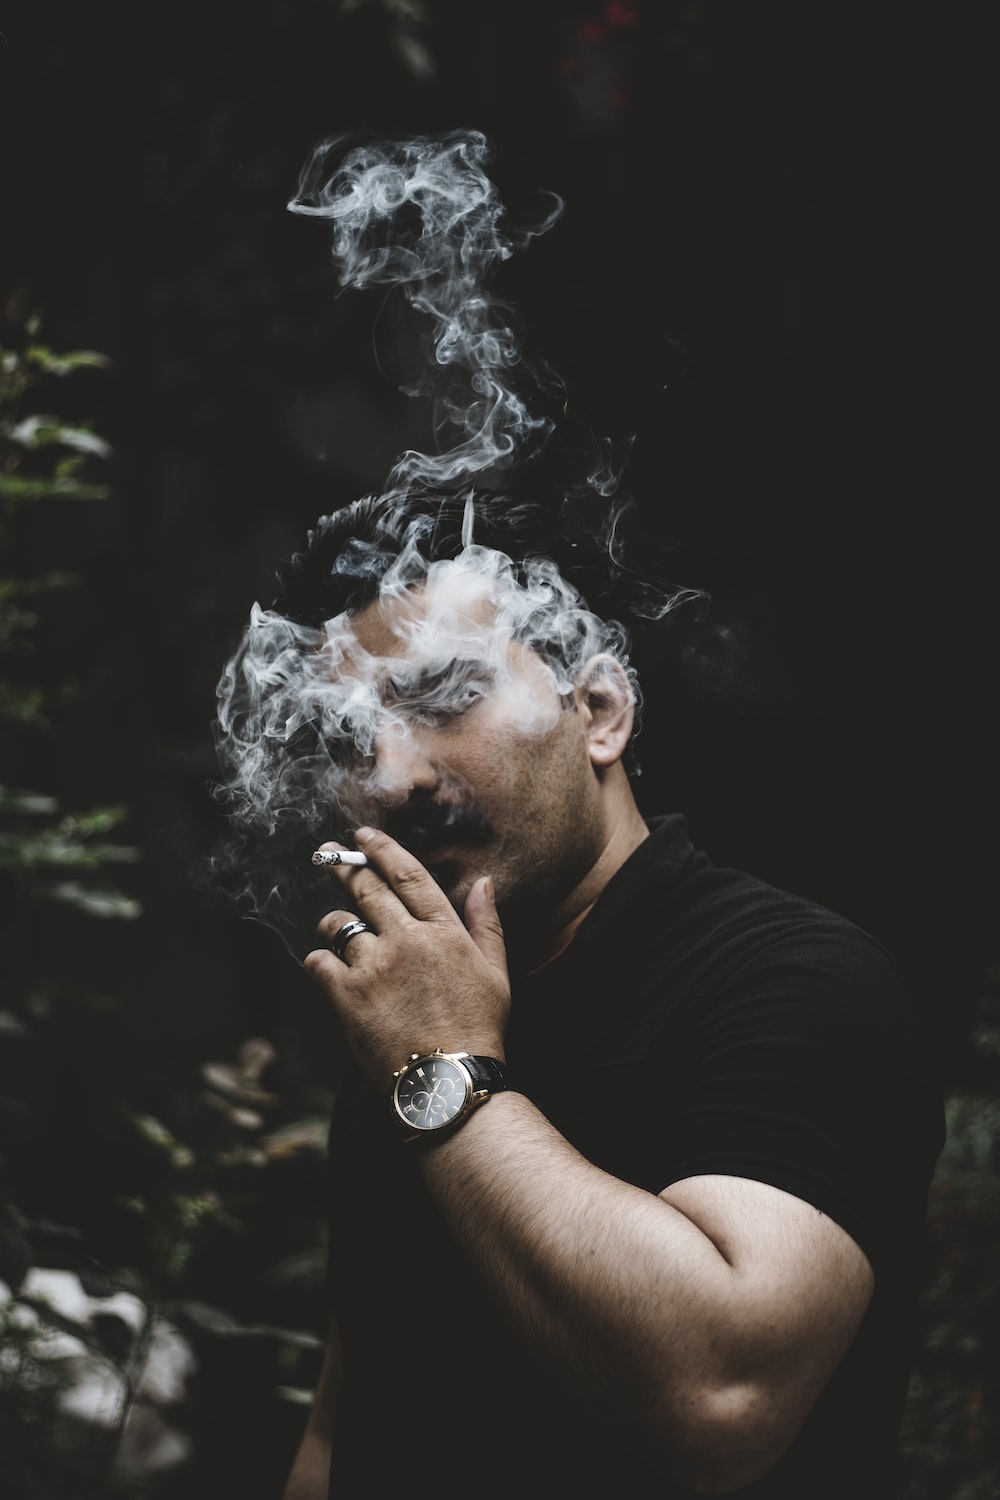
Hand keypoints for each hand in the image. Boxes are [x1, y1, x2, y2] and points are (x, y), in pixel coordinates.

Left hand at [304, 828, 510, 1088]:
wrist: (449, 1084)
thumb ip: (487, 923)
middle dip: (345, 866)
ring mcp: (374, 967)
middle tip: (329, 854)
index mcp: (443, 931)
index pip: (408, 874)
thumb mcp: (497, 973)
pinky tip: (324, 967)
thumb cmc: (478, 1030)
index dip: (382, 849)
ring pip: (338, 924)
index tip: (364, 834)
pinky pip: (318, 962)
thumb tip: (482, 881)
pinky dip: (317, 960)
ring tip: (334, 927)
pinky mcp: (347, 996)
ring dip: (333, 922)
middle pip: (366, 888)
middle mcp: (407, 940)